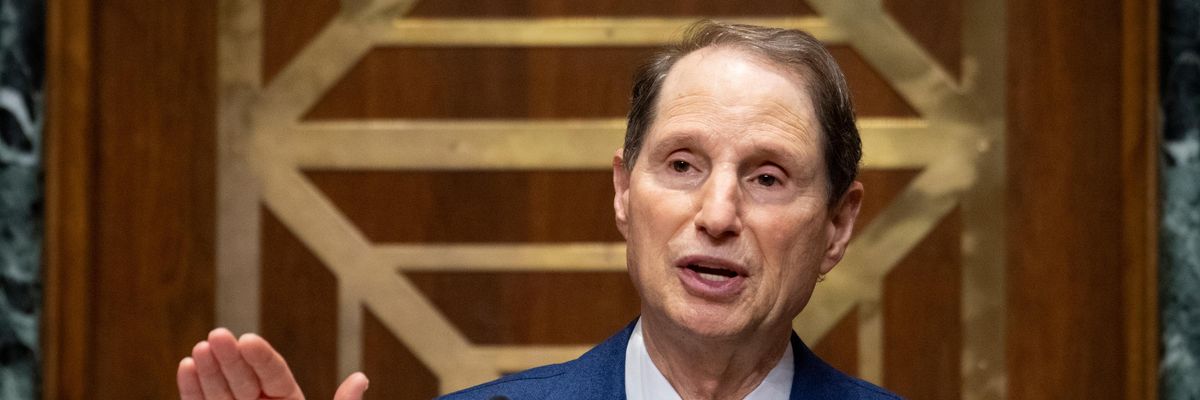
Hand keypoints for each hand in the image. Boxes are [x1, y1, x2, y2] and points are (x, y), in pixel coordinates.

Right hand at [177, 328, 368, 399]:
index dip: (261, 359)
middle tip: (217, 335)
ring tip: (200, 349)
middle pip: (246, 380)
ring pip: (222, 393)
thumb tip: (360, 378)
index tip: (247, 340)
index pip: (276, 376)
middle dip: (231, 359)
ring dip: (209, 371)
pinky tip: (187, 367)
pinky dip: (193, 392)